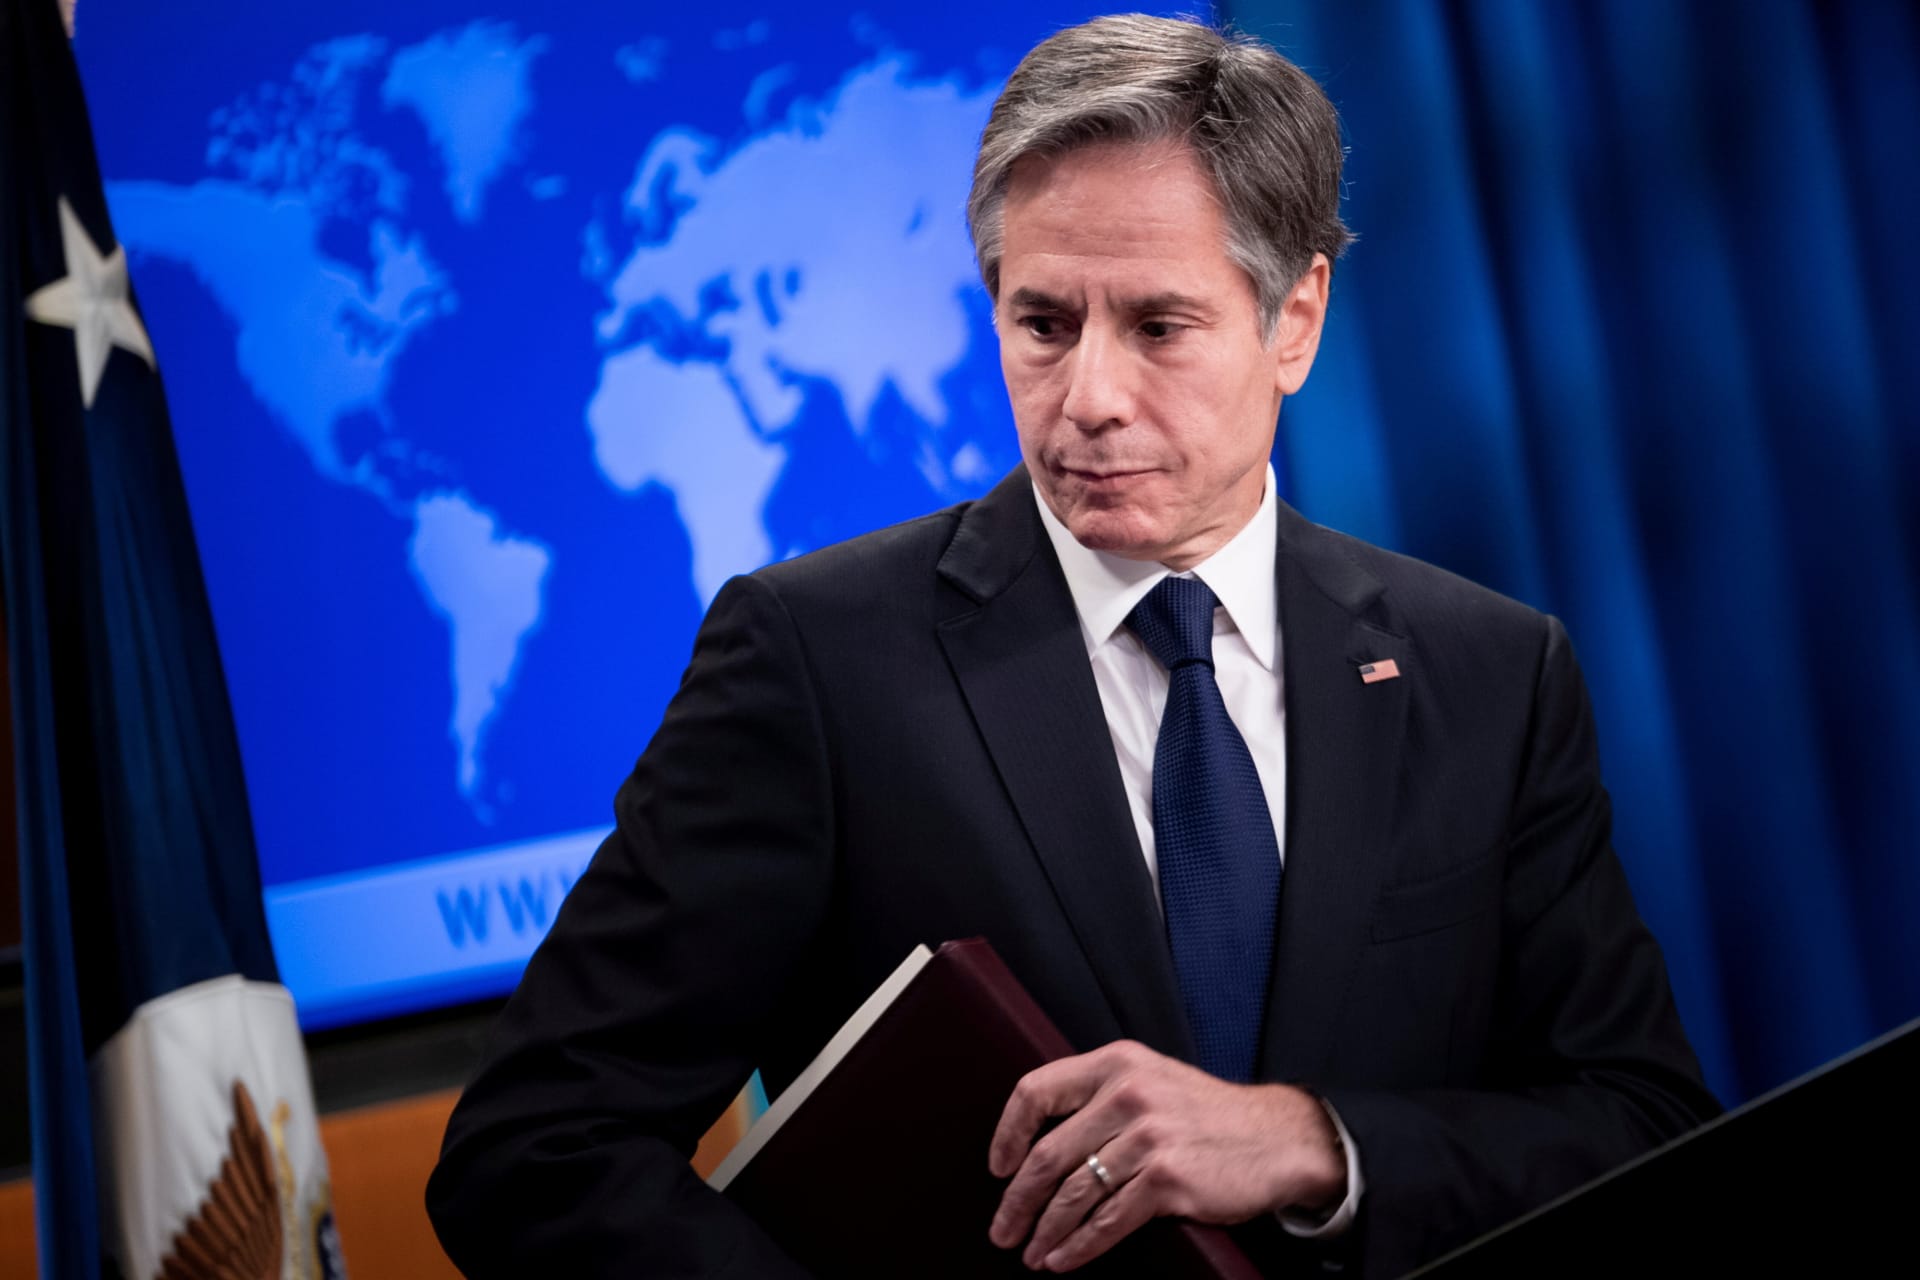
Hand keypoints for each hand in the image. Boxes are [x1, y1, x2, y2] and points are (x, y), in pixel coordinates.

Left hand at [986, 1041, 1344, 1271]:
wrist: (1277, 1139)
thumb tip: (1039, 1138)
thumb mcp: (1151, 1079)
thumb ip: (1101, 1094)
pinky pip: (1108, 1220)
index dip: (1008, 1134)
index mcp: (1115, 1063)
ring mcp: (1148, 1136)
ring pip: (1074, 1193)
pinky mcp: (1168, 1179)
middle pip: (1048, 1154)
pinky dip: (1079, 1247)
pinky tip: (1063, 1260)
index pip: (1036, 1090)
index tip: (998, 1167)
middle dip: (1017, 1201)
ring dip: (1045, 1231)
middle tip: (1002, 1230)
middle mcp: (1127, 1094)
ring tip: (1031, 1254)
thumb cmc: (1206, 1115)